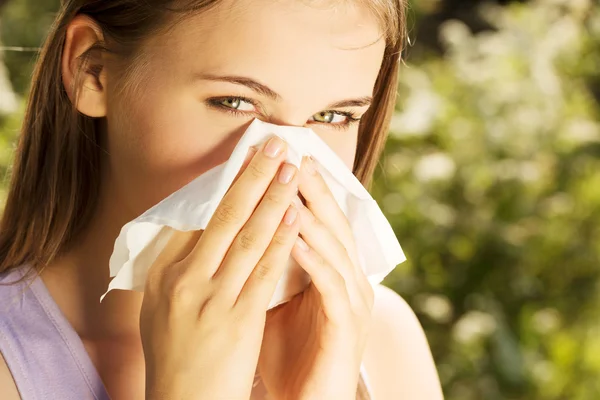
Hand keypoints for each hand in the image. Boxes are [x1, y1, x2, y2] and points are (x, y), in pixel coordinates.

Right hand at [139, 137, 300, 399]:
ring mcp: (209, 299)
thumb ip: (180, 270)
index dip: (226, 184)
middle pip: (222, 217)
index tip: (246, 159)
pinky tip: (297, 214)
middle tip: (274, 143)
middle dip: (252, 176)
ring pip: (246, 236)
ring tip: (291, 166)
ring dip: (272, 197)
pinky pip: (264, 269)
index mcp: (163, 276)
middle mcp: (183, 281)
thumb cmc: (177, 359)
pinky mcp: (237, 319)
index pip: (198, 219)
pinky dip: (281, 238)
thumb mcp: (162, 310)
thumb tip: (203, 231)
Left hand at [258, 156, 374, 399]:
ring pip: (336, 248)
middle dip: (312, 189)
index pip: (318, 221)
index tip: (278, 159)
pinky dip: (314, 260)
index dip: (301, 189)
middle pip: (333, 224)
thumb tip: (226, 235)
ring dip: (312, 216)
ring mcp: (352, 302)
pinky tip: (295, 240)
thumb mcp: (272, 301)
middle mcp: (349, 280)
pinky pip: (332, 286)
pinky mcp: (348, 326)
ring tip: (291, 186)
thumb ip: (262, 267)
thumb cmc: (287, 353)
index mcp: (332, 272)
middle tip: (292, 154)